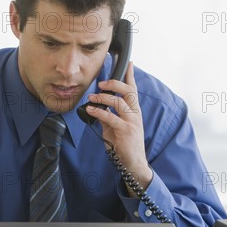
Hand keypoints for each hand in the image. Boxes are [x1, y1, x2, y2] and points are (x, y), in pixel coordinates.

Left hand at [86, 62, 152, 194]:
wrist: (133, 163)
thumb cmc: (125, 146)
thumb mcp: (115, 128)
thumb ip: (108, 117)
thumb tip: (97, 108)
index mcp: (134, 111)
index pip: (133, 89)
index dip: (130, 76)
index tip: (128, 63)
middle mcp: (135, 114)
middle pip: (128, 91)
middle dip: (114, 83)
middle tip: (101, 83)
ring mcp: (132, 122)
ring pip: (118, 102)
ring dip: (102, 98)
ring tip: (91, 98)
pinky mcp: (126, 131)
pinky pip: (111, 117)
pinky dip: (99, 112)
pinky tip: (90, 110)